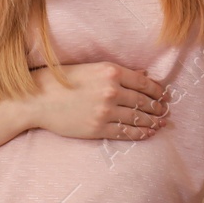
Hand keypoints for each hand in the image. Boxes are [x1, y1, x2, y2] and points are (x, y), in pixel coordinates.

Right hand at [30, 62, 169, 139]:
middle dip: (158, 107)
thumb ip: (118, 73)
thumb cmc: (61, 80)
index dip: (158, 91)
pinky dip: (139, 133)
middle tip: (166, 111)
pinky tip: (147, 133)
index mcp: (111, 71)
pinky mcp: (98, 128)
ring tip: (161, 123)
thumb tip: (143, 75)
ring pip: (137, 118)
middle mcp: (111, 90)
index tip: (165, 95)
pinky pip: (125, 132)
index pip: (144, 83)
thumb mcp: (91, 68)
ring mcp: (105, 111)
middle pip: (144, 101)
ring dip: (152, 122)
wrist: (37, 99)